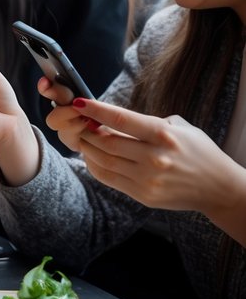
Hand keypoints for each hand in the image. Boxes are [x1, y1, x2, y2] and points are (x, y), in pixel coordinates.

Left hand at [63, 99, 245, 222]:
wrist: (218, 188)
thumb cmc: (199, 152)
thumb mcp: (181, 128)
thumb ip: (149, 123)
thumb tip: (114, 119)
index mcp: (163, 135)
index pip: (121, 119)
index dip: (96, 110)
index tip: (79, 103)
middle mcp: (154, 157)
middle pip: (106, 142)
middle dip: (87, 131)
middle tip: (80, 124)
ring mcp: (147, 178)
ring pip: (104, 161)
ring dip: (88, 149)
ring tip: (84, 141)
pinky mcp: (143, 195)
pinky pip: (109, 179)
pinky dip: (95, 167)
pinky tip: (92, 158)